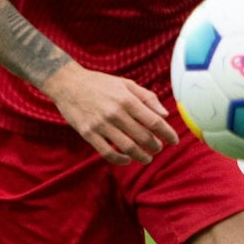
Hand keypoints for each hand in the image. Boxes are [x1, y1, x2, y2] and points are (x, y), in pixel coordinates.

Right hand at [45, 63, 179, 164]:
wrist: (68, 84)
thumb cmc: (100, 83)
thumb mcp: (126, 83)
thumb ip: (147, 98)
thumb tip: (165, 114)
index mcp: (127, 99)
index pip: (154, 121)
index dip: (168, 133)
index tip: (175, 141)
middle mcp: (115, 113)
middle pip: (143, 137)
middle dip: (155, 146)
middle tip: (158, 148)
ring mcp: (101, 125)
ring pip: (128, 147)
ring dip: (141, 156)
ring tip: (147, 157)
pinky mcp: (88, 134)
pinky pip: (107, 153)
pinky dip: (120, 159)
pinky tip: (127, 159)